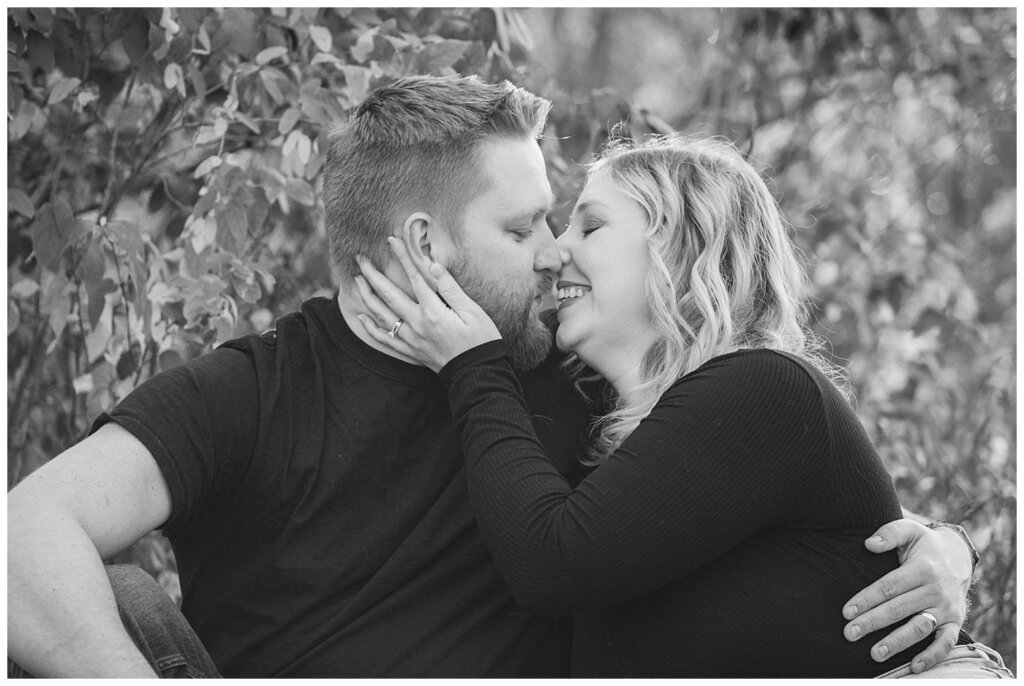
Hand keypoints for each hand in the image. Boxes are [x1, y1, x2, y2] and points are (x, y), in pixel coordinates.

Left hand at [354, 237, 500, 372]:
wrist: (478, 375)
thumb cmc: (481, 341)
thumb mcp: (473, 312)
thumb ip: (451, 288)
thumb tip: (433, 266)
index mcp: (433, 312)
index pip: (414, 277)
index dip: (402, 257)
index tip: (392, 240)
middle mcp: (417, 325)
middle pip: (388, 295)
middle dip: (373, 275)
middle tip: (360, 259)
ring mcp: (411, 340)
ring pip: (381, 315)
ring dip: (366, 296)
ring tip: (357, 280)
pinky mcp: (411, 352)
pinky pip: (385, 339)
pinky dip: (370, 328)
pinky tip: (361, 316)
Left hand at [842, 519, 971, 672]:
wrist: (959, 557)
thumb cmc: (924, 544)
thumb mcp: (909, 530)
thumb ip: (889, 533)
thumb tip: (869, 544)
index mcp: (922, 568)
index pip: (889, 586)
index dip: (866, 599)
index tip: (846, 612)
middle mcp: (935, 590)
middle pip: (898, 609)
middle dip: (872, 622)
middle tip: (849, 633)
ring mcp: (946, 608)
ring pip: (919, 628)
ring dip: (897, 643)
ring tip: (874, 653)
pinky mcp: (955, 622)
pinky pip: (946, 643)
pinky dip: (932, 656)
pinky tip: (913, 666)